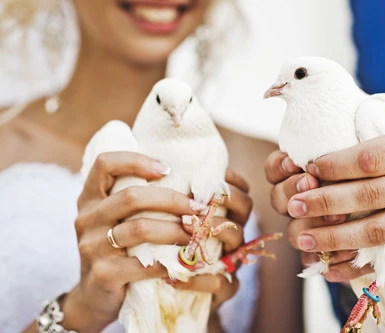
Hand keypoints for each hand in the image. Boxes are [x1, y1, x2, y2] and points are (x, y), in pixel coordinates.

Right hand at [62, 153, 250, 331]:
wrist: (93, 298)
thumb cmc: (116, 250)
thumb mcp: (115, 221)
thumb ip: (134, 201)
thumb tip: (185, 179)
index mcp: (89, 198)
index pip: (105, 164)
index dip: (136, 160)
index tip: (168, 168)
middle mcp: (86, 218)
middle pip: (131, 196)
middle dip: (172, 199)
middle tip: (199, 208)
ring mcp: (91, 247)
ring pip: (139, 229)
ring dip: (175, 230)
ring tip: (197, 234)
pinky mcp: (103, 274)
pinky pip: (142, 264)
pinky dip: (169, 262)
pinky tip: (187, 262)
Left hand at [175, 169, 252, 311]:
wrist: (163, 293)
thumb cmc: (163, 247)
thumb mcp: (169, 220)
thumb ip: (170, 198)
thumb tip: (151, 165)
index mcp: (225, 215)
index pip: (239, 190)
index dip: (229, 180)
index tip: (209, 174)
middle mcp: (232, 234)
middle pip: (243, 208)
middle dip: (223, 199)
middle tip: (196, 196)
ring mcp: (230, 261)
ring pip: (236, 239)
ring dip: (211, 231)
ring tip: (185, 228)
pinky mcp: (222, 290)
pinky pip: (221, 284)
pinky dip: (198, 280)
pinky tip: (175, 277)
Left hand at [275, 125, 384, 281]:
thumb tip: (349, 115)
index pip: (370, 157)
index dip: (335, 164)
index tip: (309, 168)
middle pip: (367, 195)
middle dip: (324, 202)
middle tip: (293, 206)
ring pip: (376, 230)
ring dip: (334, 238)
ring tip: (304, 239)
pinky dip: (360, 265)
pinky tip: (333, 268)